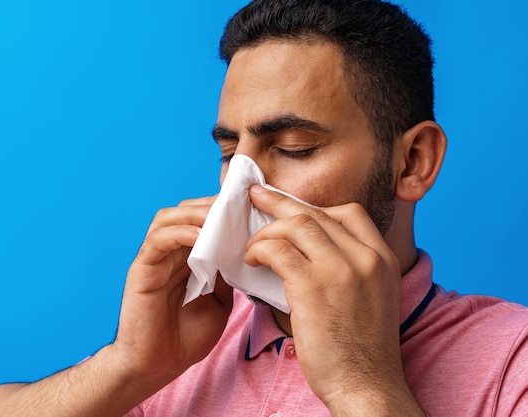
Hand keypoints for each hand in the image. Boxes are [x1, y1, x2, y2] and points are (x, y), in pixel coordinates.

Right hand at [111, 196, 233, 389]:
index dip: (223, 210)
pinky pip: (158, 240)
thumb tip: (244, 250)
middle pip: (186, 210)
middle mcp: (170, 252)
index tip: (250, 207)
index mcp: (188, 257)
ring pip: (170, 217)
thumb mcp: (220, 301)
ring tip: (220, 217)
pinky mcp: (142, 269)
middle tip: (237, 206)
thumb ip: (226, 274)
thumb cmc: (186, 337)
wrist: (158, 366)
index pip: (202, 220)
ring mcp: (155, 258)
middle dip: (212, 205)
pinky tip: (200, 235)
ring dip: (196, 213)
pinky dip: (180, 232)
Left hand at [246, 185, 421, 415]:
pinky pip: (279, 251)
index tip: (292, 208)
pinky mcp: (313, 287)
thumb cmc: (361, 348)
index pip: (350, 212)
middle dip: (281, 203)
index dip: (315, 207)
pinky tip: (252, 260)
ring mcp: (341, 270)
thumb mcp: (372, 297)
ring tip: (252, 245)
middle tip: (257, 197)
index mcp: (383, 258)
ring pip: (296, 225)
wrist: (365, 385)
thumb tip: (311, 250)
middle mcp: (365, 257)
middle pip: (317, 214)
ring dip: (268, 231)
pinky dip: (261, 250)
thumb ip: (352, 268)